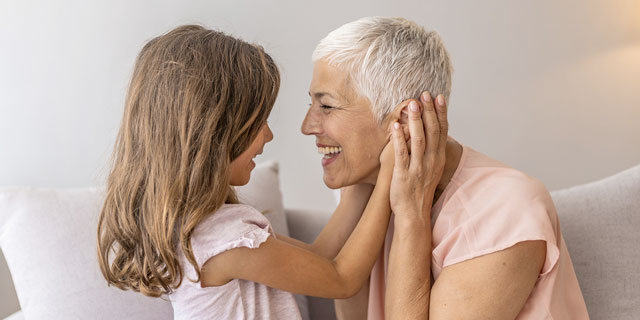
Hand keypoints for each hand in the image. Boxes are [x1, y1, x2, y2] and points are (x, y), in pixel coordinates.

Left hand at [389, 92, 447, 219]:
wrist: (413, 214)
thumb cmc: (419, 189)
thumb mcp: (431, 168)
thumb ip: (431, 151)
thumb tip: (432, 132)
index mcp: (439, 158)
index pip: (443, 131)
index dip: (441, 113)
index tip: (439, 96)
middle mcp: (432, 161)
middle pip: (433, 131)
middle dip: (429, 111)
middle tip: (425, 94)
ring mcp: (419, 168)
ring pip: (419, 140)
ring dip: (416, 120)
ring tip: (412, 104)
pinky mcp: (404, 175)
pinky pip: (402, 153)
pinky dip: (399, 138)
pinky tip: (396, 125)